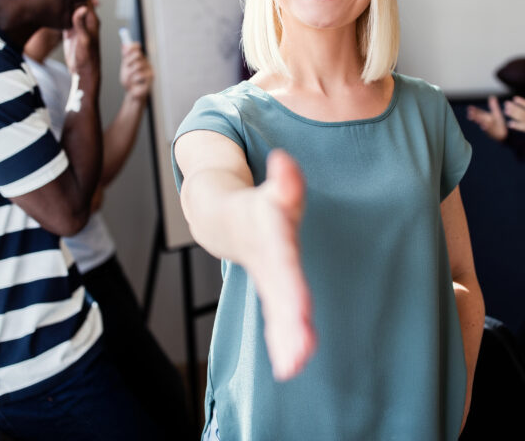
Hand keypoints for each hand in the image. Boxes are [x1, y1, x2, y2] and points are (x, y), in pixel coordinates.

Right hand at [62, 0, 99, 78]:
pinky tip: (53, 5)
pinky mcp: (70, 31)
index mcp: (91, 20)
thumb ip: (81, 24)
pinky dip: (60, 11)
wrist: (83, 71)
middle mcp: (85, 20)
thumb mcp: (84, 40)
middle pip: (77, 1)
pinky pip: (65, 17)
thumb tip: (82, 8)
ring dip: (64, 0)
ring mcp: (77, 25)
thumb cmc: (87, 58)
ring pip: (71, 8)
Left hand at [119, 43, 152, 100]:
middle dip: (129, 61)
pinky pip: (139, 75)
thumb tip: (124, 45)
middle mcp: (146, 63)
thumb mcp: (125, 68)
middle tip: (127, 68)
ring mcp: (150, 70)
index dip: (132, 46)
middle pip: (137, 54)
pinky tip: (135, 84)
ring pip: (138, 65)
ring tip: (130, 79)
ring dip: (130, 73)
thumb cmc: (130, 81)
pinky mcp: (151, 78)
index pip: (137, 47)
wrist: (132, 94)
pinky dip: (134, 80)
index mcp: (140, 59)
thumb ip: (125, 57)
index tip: (125, 50)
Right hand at [248, 149, 316, 380]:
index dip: (291, 286)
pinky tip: (293, 364)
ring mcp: (269, 279)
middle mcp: (269, 264)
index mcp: (271, 241)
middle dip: (289, 324)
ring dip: (286, 339)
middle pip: (281, 295)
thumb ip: (285, 180)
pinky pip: (279, 317)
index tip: (301, 314)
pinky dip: (284, 339)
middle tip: (299, 357)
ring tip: (295, 366)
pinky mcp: (274, 288)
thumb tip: (284, 158)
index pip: (283, 263)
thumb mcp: (274, 192)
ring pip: (279, 312)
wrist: (223, 220)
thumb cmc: (257, 206)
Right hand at [467, 96, 507, 140]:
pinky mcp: (492, 132)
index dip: (474, 110)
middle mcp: (486, 121)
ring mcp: (488, 127)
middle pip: (479, 118)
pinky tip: (484, 126)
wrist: (504, 134)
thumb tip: (492, 97)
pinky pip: (488, 130)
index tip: (469, 108)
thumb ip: (493, 106)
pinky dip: (486, 128)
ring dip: (479, 122)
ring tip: (476, 119)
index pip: (479, 112)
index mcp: (486, 116)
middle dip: (474, 116)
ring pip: (483, 123)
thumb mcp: (496, 113)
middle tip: (469, 114)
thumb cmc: (499, 123)